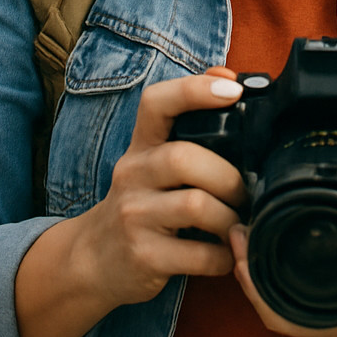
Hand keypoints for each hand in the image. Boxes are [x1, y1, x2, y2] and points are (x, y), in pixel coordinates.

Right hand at [15, 66, 245, 336]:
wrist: (90, 260)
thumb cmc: (141, 202)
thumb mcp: (154, 160)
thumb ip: (188, 121)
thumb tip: (227, 76)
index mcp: (141, 145)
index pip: (156, 102)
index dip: (194, 90)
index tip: (234, 89)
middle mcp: (132, 174)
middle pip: (184, 158)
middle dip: (228, 176)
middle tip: (246, 193)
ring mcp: (134, 215)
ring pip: (196, 206)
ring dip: (230, 219)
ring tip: (238, 227)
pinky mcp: (142, 256)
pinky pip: (197, 254)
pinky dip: (223, 257)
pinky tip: (226, 256)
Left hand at [230, 158, 336, 336]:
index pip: (292, 315)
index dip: (257, 284)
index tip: (243, 241)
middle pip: (278, 315)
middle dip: (249, 276)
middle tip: (236, 228)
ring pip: (285, 316)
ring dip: (261, 282)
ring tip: (245, 236)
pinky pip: (299, 313)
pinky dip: (278, 289)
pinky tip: (269, 254)